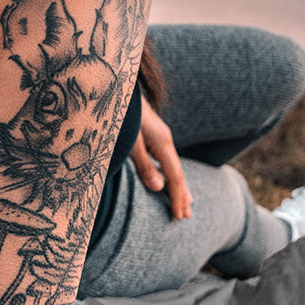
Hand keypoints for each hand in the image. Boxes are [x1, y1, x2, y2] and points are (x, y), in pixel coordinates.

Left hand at [130, 95, 192, 218]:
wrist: (119, 88)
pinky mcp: (153, 134)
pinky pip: (166, 160)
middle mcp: (165, 140)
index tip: (179, 217)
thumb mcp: (130, 141)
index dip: (177, 197)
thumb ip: (144, 164)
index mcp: (163, 143)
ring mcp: (160, 136)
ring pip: (173, 166)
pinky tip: (167, 177)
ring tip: (186, 201)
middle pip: (177, 172)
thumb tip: (160, 188)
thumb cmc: (122, 115)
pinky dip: (170, 174)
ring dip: (178, 186)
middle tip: (185, 217)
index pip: (175, 176)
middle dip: (182, 195)